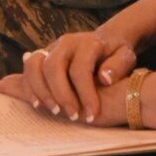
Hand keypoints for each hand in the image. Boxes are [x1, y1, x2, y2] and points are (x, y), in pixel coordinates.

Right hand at [0, 29, 139, 123]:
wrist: (107, 40)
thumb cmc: (117, 53)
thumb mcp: (126, 57)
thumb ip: (118, 66)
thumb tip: (104, 78)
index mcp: (88, 43)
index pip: (80, 69)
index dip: (85, 94)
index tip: (92, 114)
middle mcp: (66, 43)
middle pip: (52, 66)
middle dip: (60, 94)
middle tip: (73, 115)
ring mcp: (52, 48)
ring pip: (34, 65)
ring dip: (40, 91)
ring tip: (54, 111)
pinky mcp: (43, 56)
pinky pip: (28, 70)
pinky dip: (29, 87)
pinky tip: (38, 104)